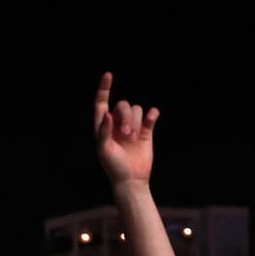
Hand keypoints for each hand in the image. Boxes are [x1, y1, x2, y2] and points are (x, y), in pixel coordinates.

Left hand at [93, 72, 158, 186]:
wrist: (131, 180)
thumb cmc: (113, 167)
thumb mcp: (103, 150)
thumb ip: (103, 131)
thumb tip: (107, 113)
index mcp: (103, 126)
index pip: (101, 102)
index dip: (104, 88)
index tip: (108, 75)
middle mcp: (117, 124)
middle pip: (123, 105)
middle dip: (125, 117)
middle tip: (126, 134)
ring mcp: (132, 127)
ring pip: (136, 109)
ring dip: (135, 121)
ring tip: (132, 137)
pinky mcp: (146, 132)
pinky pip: (150, 115)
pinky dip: (152, 114)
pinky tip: (153, 117)